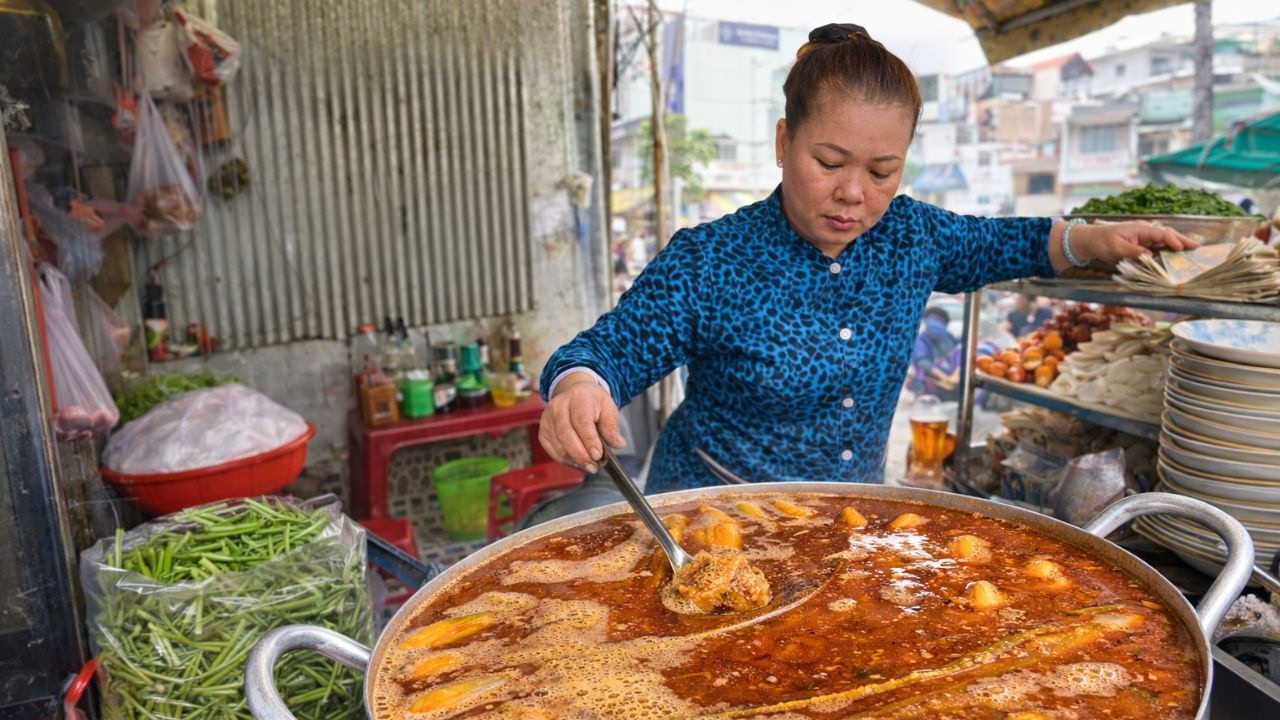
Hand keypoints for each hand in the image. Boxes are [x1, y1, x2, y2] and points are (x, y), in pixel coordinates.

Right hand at [538, 373, 626, 472]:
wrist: (575, 393)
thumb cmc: (593, 402)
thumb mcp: (608, 408)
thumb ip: (612, 426)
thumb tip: (618, 444)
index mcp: (579, 397)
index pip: (581, 421)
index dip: (589, 440)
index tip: (598, 455)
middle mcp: (559, 406)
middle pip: (565, 433)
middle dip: (580, 454)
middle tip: (593, 466)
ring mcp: (547, 418)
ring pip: (558, 444)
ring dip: (574, 458)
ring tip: (589, 464)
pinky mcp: (542, 430)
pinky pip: (552, 450)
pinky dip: (565, 458)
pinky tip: (577, 459)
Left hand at [1073, 220, 1198, 265]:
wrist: (1089, 240)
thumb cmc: (1101, 242)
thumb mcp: (1116, 249)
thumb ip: (1134, 252)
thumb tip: (1150, 256)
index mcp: (1140, 229)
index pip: (1161, 234)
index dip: (1173, 241)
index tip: (1182, 249)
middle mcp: (1145, 230)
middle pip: (1167, 234)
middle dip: (1183, 240)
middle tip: (1198, 248)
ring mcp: (1143, 236)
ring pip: (1165, 240)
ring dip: (1178, 245)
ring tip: (1192, 251)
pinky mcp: (1141, 243)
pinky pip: (1158, 245)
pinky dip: (1168, 249)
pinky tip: (1176, 254)